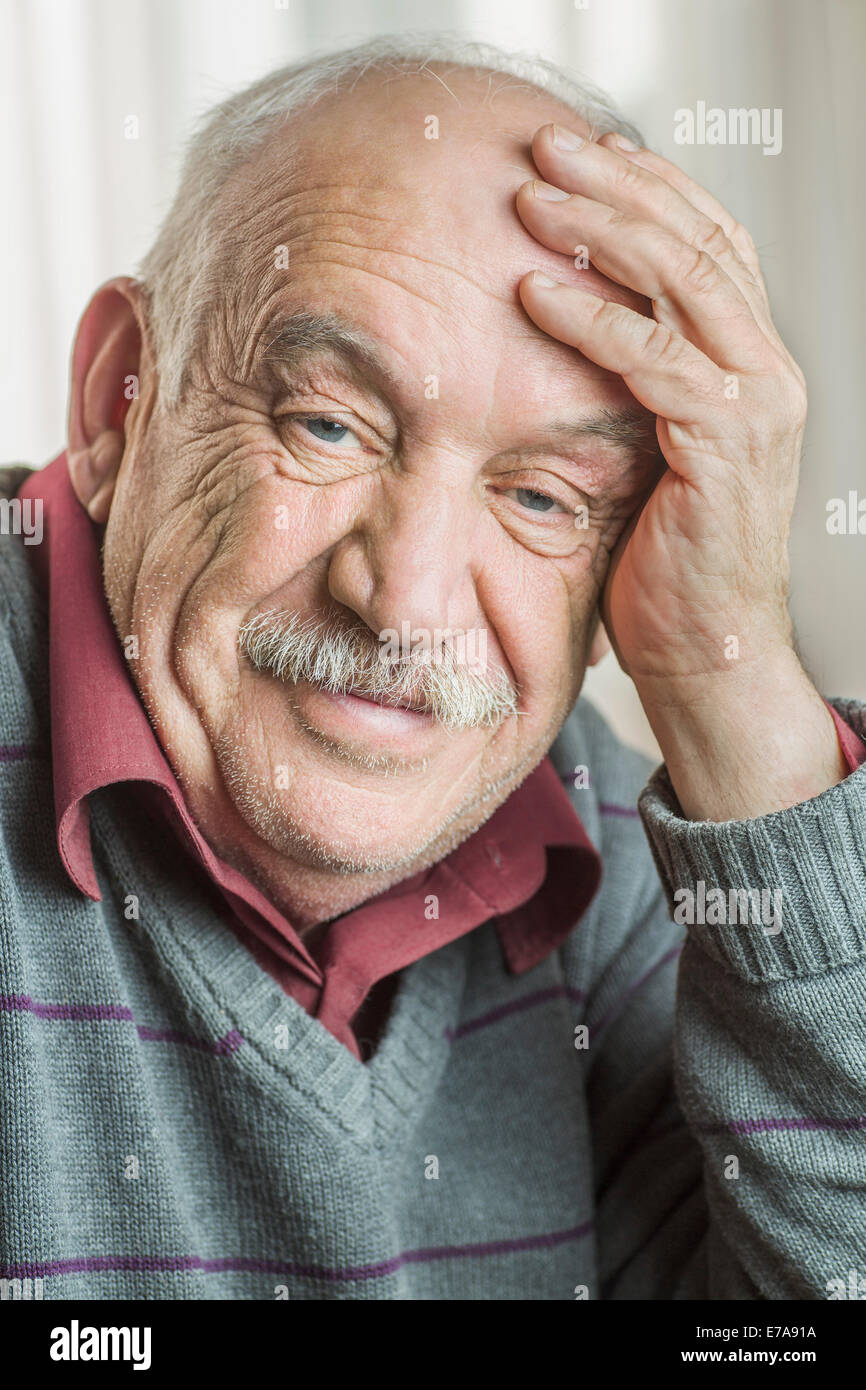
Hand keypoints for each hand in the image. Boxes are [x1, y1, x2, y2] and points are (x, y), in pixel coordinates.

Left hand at [514, 125, 844, 818]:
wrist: (706, 649)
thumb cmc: (663, 559)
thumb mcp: (646, 450)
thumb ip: (629, 384)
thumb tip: (558, 320)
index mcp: (750, 363)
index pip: (709, 246)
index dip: (649, 190)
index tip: (583, 154)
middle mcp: (766, 370)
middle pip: (699, 243)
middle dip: (619, 186)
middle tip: (545, 150)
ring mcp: (757, 403)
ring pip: (684, 284)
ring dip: (601, 231)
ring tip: (530, 196)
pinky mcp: (727, 444)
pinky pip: (657, 361)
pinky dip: (594, 321)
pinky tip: (537, 292)